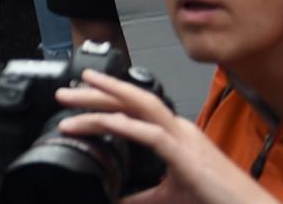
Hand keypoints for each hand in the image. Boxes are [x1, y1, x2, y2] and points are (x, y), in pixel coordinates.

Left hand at [52, 68, 272, 203]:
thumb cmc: (218, 201)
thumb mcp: (171, 196)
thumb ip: (144, 197)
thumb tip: (119, 201)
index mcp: (175, 135)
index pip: (134, 107)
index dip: (106, 98)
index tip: (77, 96)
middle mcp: (178, 129)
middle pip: (132, 98)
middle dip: (96, 91)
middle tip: (63, 92)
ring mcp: (184, 139)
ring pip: (139, 106)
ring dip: (104, 99)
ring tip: (74, 96)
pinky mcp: (187, 156)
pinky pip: (151, 134)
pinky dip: (125, 126)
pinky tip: (104, 123)